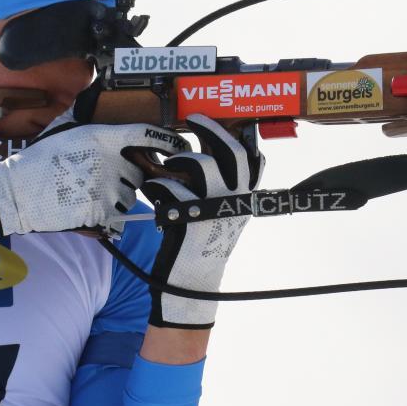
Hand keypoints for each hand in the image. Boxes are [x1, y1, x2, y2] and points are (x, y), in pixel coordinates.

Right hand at [0, 121, 186, 236]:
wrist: (18, 192)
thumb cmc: (40, 158)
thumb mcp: (64, 126)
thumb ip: (85, 109)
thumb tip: (96, 89)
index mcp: (106, 138)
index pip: (151, 136)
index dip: (170, 142)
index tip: (180, 147)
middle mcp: (114, 162)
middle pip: (139, 170)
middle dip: (128, 173)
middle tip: (100, 175)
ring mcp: (111, 189)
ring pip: (130, 193)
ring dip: (117, 194)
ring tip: (88, 190)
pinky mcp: (105, 212)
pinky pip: (118, 214)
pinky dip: (108, 214)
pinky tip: (86, 206)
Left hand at [141, 114, 262, 328]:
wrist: (192, 286)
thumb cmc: (205, 248)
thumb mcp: (225, 218)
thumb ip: (226, 191)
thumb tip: (214, 155)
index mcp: (246, 201)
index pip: (253, 161)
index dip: (239, 138)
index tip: (227, 125)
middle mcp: (236, 203)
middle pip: (230, 152)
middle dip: (210, 129)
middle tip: (194, 119)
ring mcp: (214, 210)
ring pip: (199, 166)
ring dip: (179, 161)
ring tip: (169, 168)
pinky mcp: (190, 219)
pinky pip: (171, 188)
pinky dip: (158, 186)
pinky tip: (153, 191)